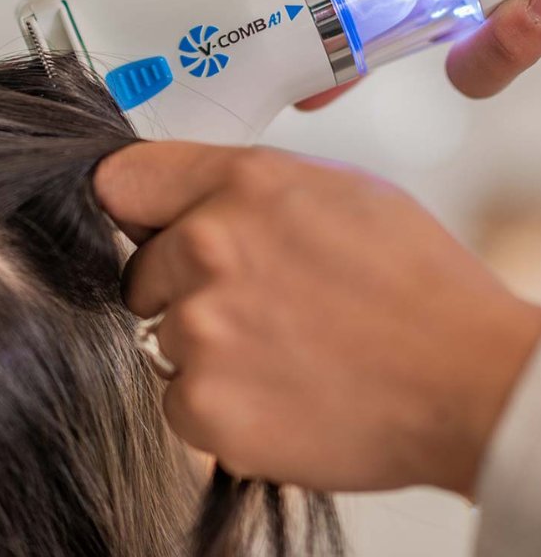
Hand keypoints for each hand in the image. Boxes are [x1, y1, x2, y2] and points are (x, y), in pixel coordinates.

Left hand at [94, 142, 540, 494]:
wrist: (464, 378)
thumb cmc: (416, 284)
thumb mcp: (339, 190)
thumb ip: (248, 186)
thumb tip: (193, 201)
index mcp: (244, 186)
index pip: (122, 181)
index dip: (133, 209)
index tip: (142, 227)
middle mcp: (209, 248)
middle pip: (140, 270)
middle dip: (182, 286)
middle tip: (252, 303)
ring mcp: (201, 331)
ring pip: (164, 337)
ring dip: (207, 347)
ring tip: (281, 350)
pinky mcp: (205, 406)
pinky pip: (179, 399)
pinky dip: (218, 401)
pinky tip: (277, 390)